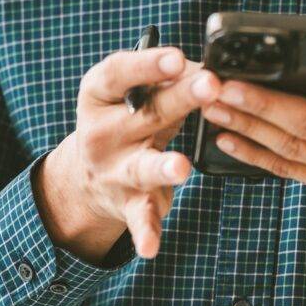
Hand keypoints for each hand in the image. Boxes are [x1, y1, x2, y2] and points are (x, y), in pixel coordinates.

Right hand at [34, 45, 218, 261]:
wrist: (89, 176)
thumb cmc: (126, 119)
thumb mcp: (135, 94)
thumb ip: (169, 81)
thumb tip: (216, 65)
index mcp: (99, 95)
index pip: (119, 73)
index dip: (148, 65)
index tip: (178, 56)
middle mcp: (101, 132)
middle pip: (144, 113)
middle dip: (179, 98)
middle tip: (210, 84)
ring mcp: (114, 170)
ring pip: (142, 167)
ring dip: (162, 167)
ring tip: (180, 166)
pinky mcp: (128, 203)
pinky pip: (139, 218)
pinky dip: (145, 233)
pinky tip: (149, 248)